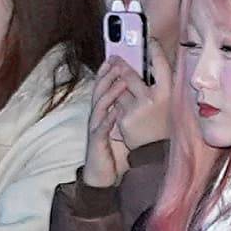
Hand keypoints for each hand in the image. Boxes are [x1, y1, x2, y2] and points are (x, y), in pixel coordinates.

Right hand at [83, 62, 154, 187]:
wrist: (101, 173)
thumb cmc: (112, 148)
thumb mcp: (119, 125)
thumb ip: (124, 109)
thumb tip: (135, 92)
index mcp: (103, 111)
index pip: (103, 87)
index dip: (107, 72)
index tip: (114, 57)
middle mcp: (97, 116)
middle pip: (99, 91)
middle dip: (107, 75)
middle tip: (115, 61)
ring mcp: (96, 128)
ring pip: (100, 106)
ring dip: (110, 93)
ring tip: (120, 81)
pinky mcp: (97, 141)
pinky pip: (102, 129)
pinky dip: (108, 120)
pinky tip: (114, 113)